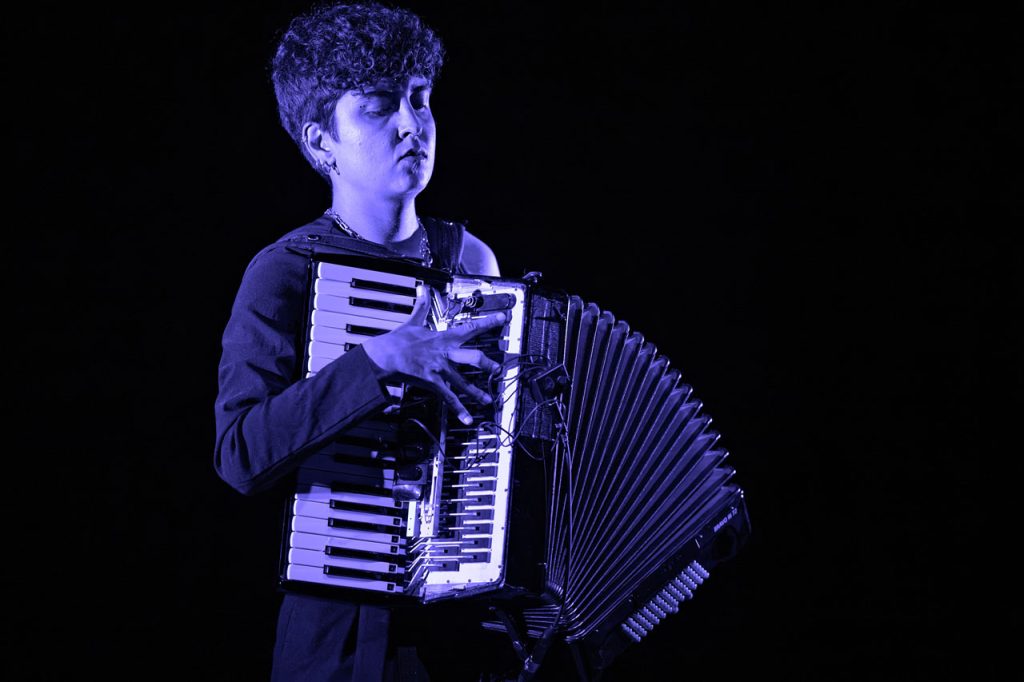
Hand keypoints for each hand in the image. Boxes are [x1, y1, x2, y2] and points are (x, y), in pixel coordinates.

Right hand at [361, 291, 505, 424]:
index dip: (489, 322)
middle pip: (473, 357)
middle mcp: (446, 353)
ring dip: (477, 391)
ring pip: (464, 381)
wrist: (385, 355)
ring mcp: (440, 369)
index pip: (471, 327)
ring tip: (488, 399)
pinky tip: (467, 418)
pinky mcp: (432, 382)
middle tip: (498, 369)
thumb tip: (423, 291)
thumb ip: (422, 307)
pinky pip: (448, 397)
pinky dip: (458, 409)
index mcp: (444, 338)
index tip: (504, 318)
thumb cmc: (398, 340)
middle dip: (488, 364)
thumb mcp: (414, 321)